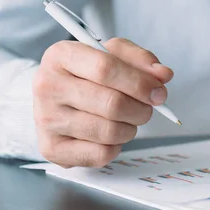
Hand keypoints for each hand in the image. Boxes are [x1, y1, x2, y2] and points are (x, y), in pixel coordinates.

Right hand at [33, 38, 172, 167]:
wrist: (56, 100)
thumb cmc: (88, 75)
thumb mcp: (113, 55)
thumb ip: (140, 60)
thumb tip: (163, 75)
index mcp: (61, 56)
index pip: (105, 68)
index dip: (139, 83)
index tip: (159, 92)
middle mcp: (47, 86)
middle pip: (112, 104)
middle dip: (141, 109)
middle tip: (146, 109)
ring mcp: (46, 119)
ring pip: (109, 131)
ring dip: (130, 128)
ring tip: (126, 120)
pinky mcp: (52, 148)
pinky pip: (101, 154)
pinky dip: (115, 147)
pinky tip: (109, 136)